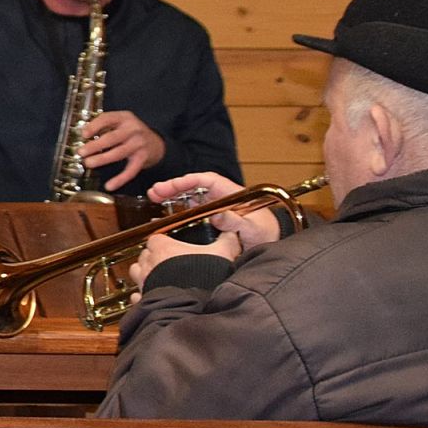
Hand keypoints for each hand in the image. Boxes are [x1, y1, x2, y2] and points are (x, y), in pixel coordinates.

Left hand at [78, 110, 166, 190]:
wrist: (156, 142)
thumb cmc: (131, 132)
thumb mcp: (120, 122)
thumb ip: (104, 126)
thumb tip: (84, 136)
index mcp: (124, 117)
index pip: (108, 118)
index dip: (94, 126)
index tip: (84, 134)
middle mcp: (133, 129)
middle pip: (112, 138)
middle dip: (95, 146)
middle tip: (81, 152)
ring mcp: (139, 144)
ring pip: (119, 153)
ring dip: (102, 159)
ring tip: (88, 163)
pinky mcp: (143, 158)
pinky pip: (130, 170)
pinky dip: (119, 179)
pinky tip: (109, 186)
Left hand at [128, 222, 239, 291]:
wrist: (195, 306)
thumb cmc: (205, 278)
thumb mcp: (221, 254)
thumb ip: (227, 241)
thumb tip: (232, 234)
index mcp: (163, 246)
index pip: (156, 239)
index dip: (165, 243)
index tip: (174, 248)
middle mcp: (149, 262)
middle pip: (146, 255)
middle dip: (154, 258)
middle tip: (169, 265)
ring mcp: (143, 281)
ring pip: (137, 272)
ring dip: (145, 274)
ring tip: (160, 279)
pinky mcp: (144, 299)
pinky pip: (137, 295)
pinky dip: (142, 295)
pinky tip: (153, 296)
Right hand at [147, 171, 282, 248]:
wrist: (273, 247)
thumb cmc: (268, 234)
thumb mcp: (254, 228)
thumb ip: (237, 222)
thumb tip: (218, 215)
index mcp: (231, 194)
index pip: (206, 180)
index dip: (188, 180)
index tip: (173, 185)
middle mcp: (221, 199)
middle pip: (193, 187)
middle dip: (173, 187)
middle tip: (154, 191)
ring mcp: (215, 209)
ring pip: (190, 198)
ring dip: (172, 197)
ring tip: (154, 198)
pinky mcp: (211, 222)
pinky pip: (192, 212)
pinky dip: (177, 211)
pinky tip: (165, 216)